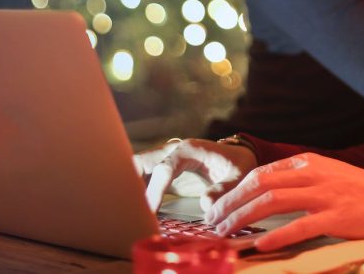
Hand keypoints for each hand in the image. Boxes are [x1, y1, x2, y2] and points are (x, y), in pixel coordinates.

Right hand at [133, 138, 256, 211]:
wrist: (236, 157)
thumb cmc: (237, 165)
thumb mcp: (239, 176)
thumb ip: (224, 189)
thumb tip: (206, 206)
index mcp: (188, 149)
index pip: (164, 168)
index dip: (155, 190)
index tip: (150, 211)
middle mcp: (171, 150)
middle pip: (139, 162)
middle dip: (128, 183)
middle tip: (126, 210)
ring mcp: (163, 160)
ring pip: (135, 169)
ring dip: (127, 188)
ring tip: (124, 213)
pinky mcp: (161, 172)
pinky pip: (141, 179)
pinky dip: (133, 193)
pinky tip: (132, 211)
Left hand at [206, 153, 363, 250]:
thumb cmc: (359, 191)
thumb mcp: (325, 175)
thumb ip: (297, 181)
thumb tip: (262, 193)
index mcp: (307, 162)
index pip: (261, 172)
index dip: (235, 190)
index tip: (218, 206)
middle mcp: (312, 173)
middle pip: (260, 183)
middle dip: (231, 202)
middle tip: (212, 220)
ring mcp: (325, 194)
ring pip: (273, 201)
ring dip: (244, 217)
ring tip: (226, 232)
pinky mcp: (337, 216)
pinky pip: (300, 225)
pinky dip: (277, 235)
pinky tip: (260, 245)